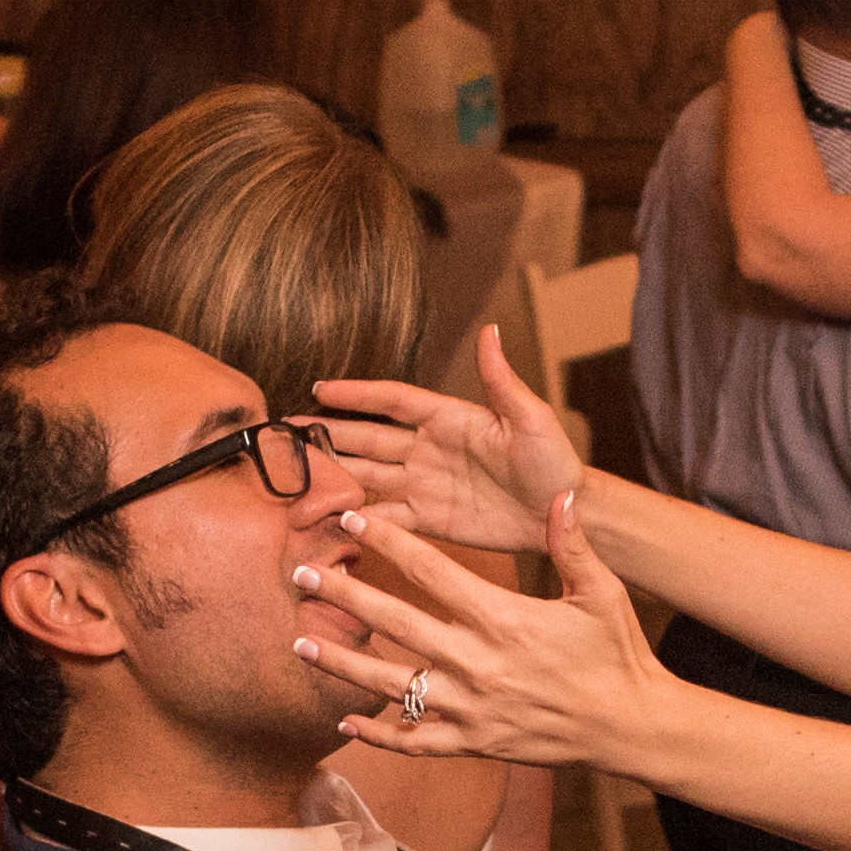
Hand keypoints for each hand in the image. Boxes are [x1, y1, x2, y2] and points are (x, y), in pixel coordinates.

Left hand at [293, 493, 668, 777]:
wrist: (632, 726)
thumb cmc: (617, 655)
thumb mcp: (602, 593)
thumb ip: (573, 543)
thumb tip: (559, 495)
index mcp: (504, 619)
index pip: (431, 571)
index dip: (388, 541)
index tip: (352, 519)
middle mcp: (478, 663)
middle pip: (395, 622)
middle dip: (343, 596)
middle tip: (300, 574)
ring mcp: (471, 708)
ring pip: (391, 685)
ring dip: (341, 665)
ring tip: (299, 646)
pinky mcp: (474, 744)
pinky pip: (415, 742)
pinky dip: (377, 736)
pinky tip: (344, 724)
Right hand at [309, 326, 574, 558]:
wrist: (565, 514)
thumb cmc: (555, 461)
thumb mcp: (530, 418)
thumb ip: (502, 380)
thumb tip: (490, 330)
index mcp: (449, 418)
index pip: (392, 401)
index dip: (356, 393)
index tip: (320, 387)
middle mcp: (429, 448)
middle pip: (368, 437)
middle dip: (328, 434)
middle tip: (286, 432)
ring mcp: (425, 484)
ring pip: (368, 475)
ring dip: (334, 474)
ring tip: (294, 475)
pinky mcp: (430, 519)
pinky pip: (386, 517)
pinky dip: (358, 520)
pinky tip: (327, 520)